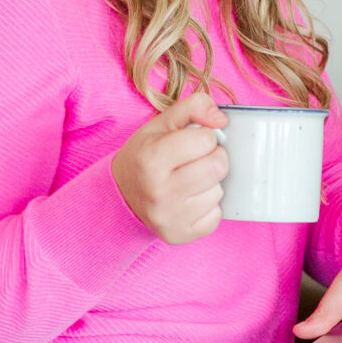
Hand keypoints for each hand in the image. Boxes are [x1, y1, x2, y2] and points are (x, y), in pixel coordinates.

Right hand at [112, 91, 229, 243]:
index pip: (207, 139)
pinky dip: (208, 207)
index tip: (190, 142)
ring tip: (189, 181)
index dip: (204, 137)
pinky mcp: (180, 235)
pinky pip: (216, 216)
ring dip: (210, 184)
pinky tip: (190, 200)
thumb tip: (222, 119)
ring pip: (219, 192)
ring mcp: (170, 217)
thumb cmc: (144, 157)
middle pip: (218, 166)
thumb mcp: (160, 124)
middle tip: (196, 160)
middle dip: (213, 158)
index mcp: (152, 158)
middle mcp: (159, 191)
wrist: (119, 197)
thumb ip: (194, 107)